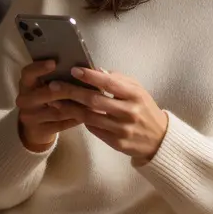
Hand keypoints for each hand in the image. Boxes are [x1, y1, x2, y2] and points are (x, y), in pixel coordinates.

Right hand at [16, 59, 87, 151]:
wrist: (35, 129)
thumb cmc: (44, 100)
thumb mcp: (43, 87)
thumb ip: (58, 78)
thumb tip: (86, 68)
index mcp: (25, 84)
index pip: (28, 73)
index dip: (39, 67)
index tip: (54, 63)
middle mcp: (24, 100)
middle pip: (46, 93)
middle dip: (66, 90)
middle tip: (83, 85)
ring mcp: (31, 117)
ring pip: (58, 111)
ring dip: (77, 106)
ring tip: (94, 101)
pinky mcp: (41, 131)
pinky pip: (62, 124)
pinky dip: (76, 119)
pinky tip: (89, 115)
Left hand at [47, 67, 168, 162]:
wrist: (159, 139)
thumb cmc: (144, 108)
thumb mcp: (137, 90)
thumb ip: (118, 80)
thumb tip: (95, 70)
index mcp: (135, 95)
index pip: (109, 83)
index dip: (90, 76)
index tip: (74, 70)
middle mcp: (129, 112)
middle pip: (95, 101)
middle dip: (72, 92)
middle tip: (54, 85)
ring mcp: (122, 130)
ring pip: (90, 117)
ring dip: (70, 109)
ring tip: (54, 101)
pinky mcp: (117, 143)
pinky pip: (94, 130)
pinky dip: (81, 120)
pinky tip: (69, 114)